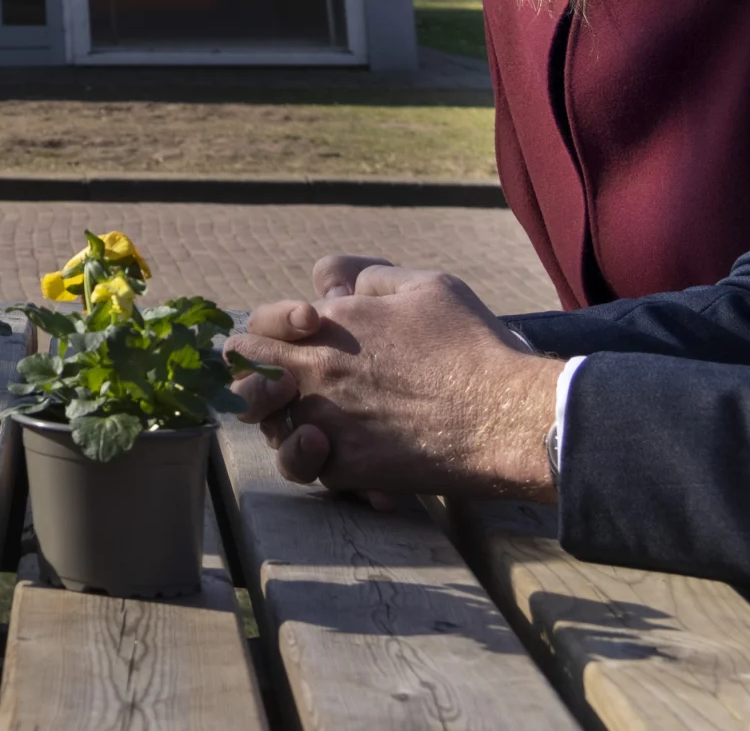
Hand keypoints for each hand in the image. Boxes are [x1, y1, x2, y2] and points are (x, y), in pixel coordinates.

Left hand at [227, 264, 559, 503]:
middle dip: (255, 379)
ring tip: (315, 422)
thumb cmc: (472, 346)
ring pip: (269, 431)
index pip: (252, 329)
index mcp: (326, 326)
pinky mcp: (348, 469)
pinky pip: (309, 470)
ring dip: (283, 424)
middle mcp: (314, 375)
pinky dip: (322, 464)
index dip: (265, 333)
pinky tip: (348, 453)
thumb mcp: (424, 286)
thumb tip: (337, 290)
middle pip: (243, 378)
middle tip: (289, 385)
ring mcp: (326, 425)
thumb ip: (368, 279)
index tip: (299, 338)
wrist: (506, 416)